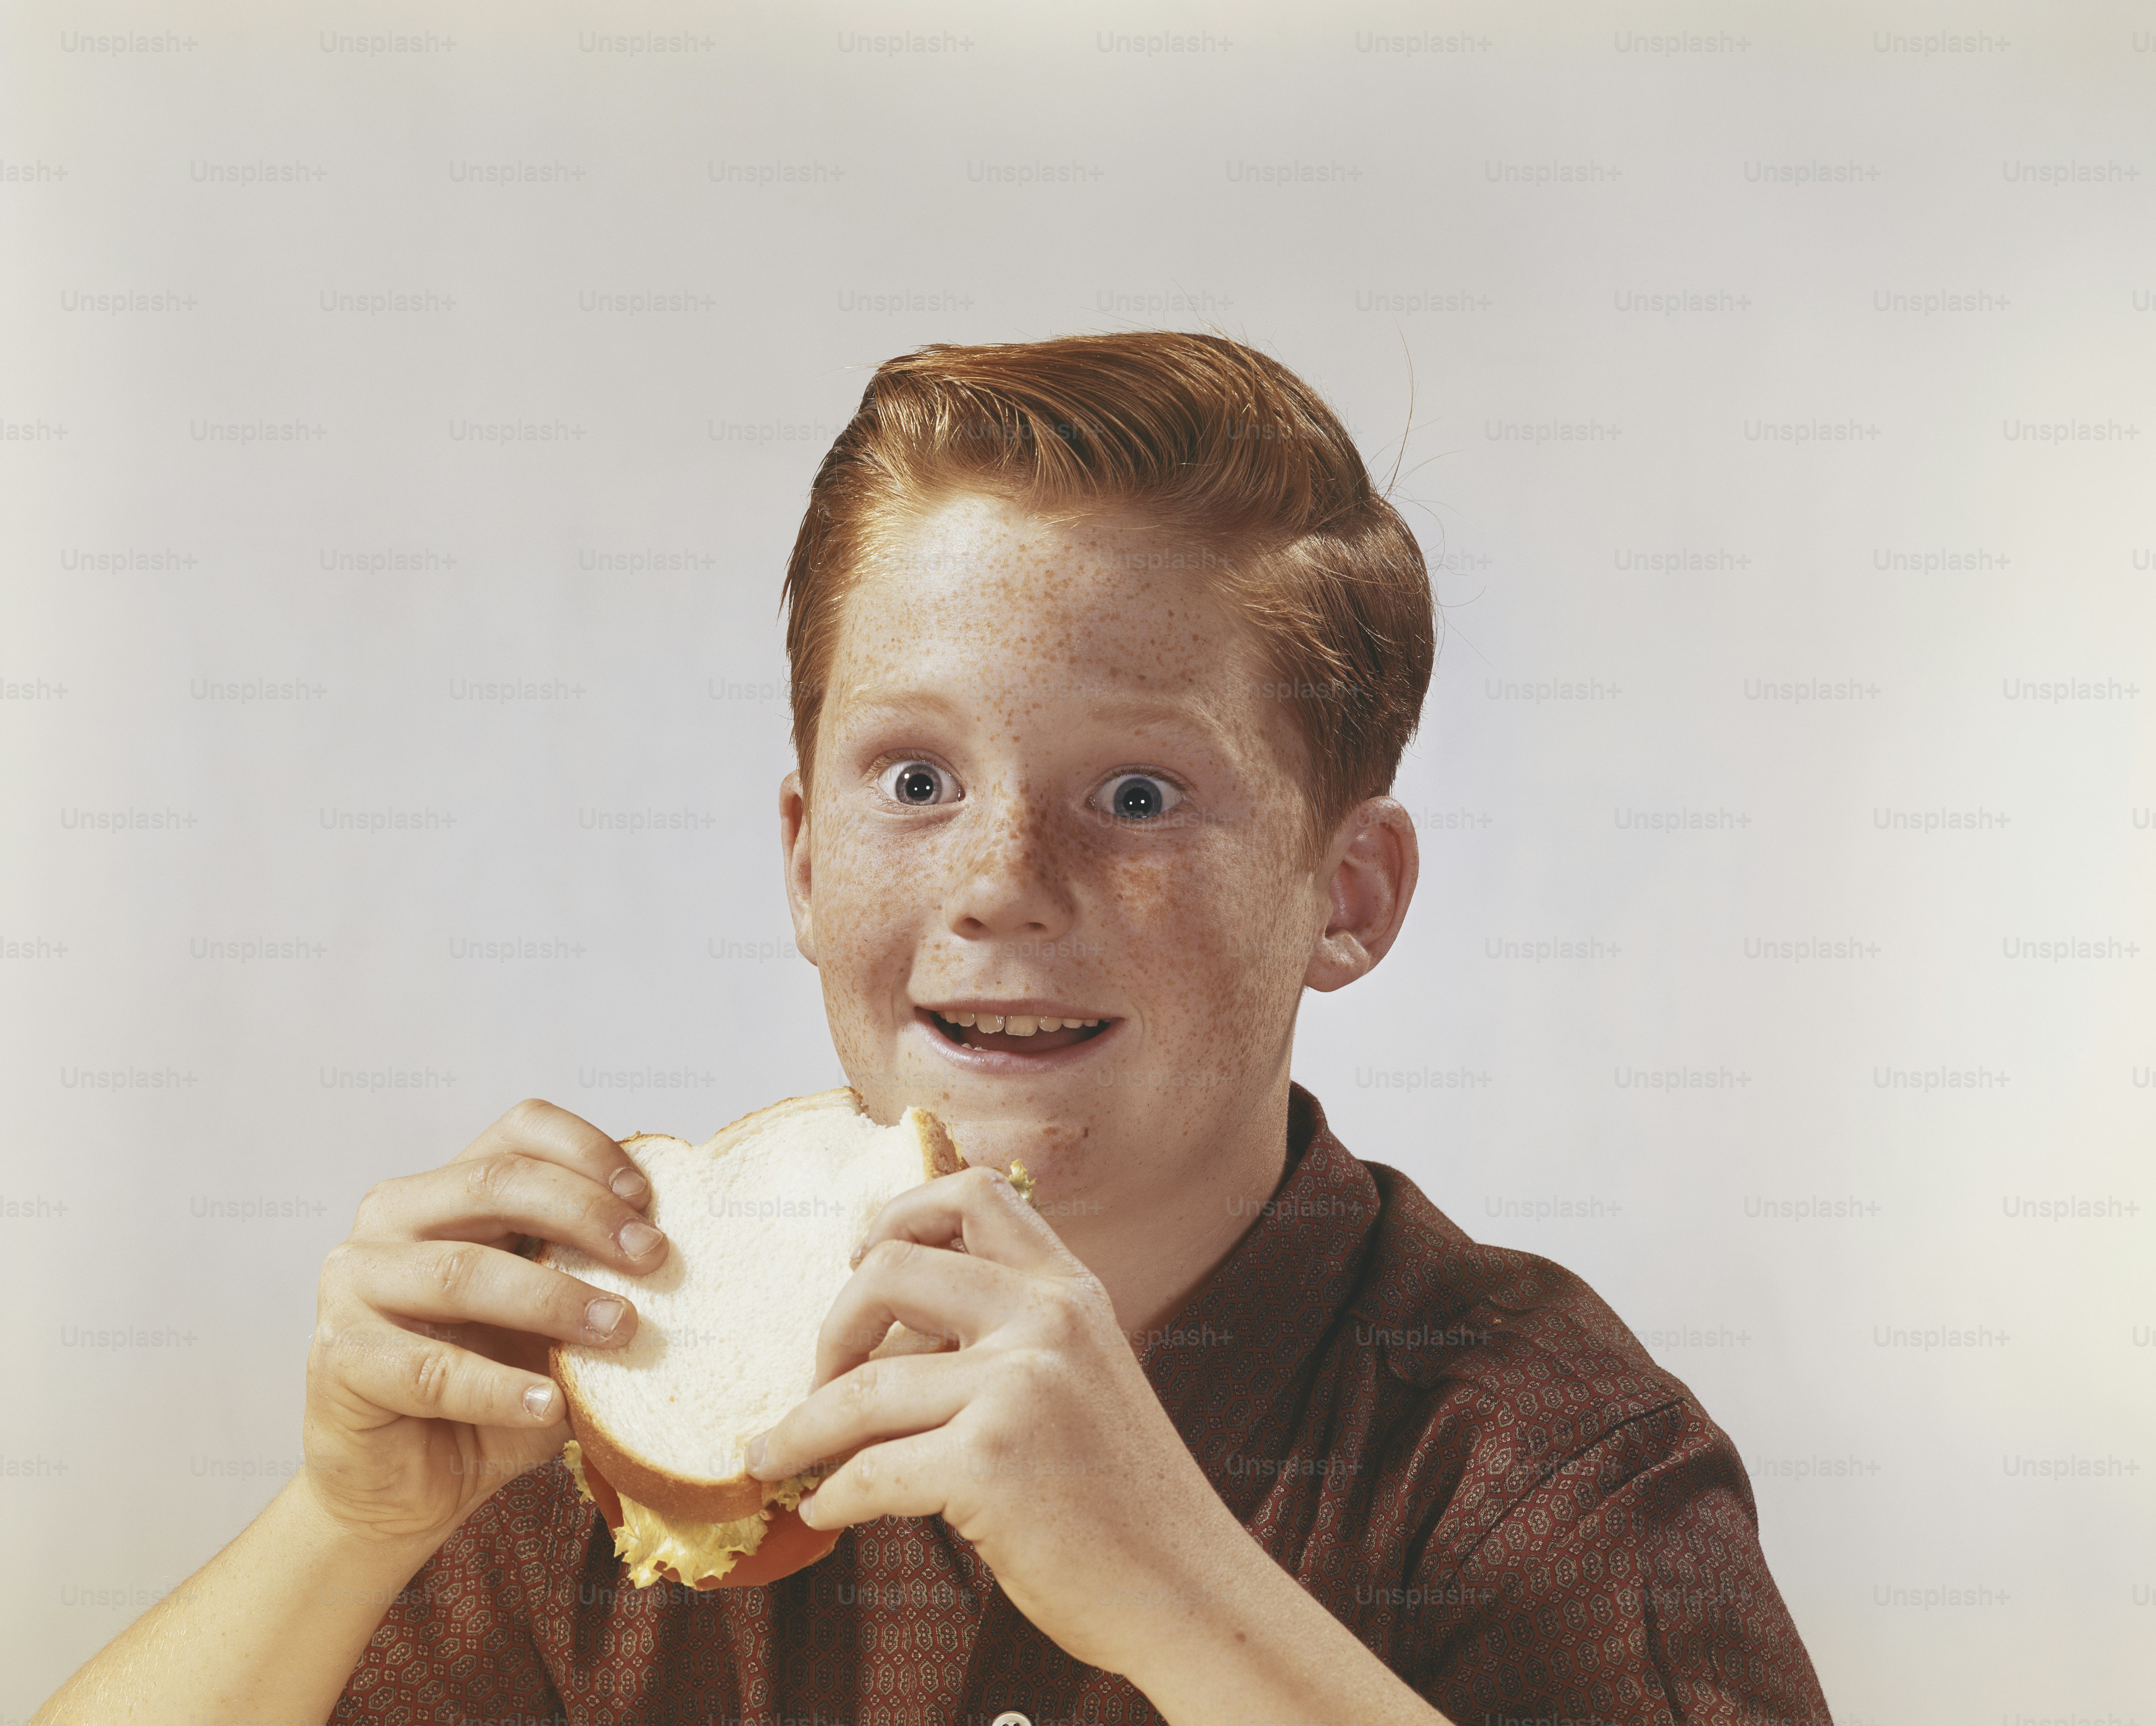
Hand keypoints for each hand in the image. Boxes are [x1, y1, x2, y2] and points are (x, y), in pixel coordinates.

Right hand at [302, 1098, 669, 1546]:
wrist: (410, 1485)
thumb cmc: (491, 1388)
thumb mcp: (552, 1320)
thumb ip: (590, 1275)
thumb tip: (675, 1252)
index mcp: (447, 1189)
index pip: (519, 1131)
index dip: (588, 1150)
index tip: (648, 1199)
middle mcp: (393, 1218)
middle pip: (496, 1183)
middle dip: (586, 1215)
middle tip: (654, 1259)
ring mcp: (355, 1284)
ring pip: (463, 1271)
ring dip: (554, 1299)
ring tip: (622, 1329)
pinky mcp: (339, 1358)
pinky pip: (431, 1368)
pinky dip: (500, 1388)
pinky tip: (553, 1405)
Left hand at [745, 1166, 1244, 1676]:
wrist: (1186, 1590)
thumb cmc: (1123, 1498)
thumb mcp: (1085, 1375)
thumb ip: (1015, 1333)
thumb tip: (885, 1333)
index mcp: (1070, 1291)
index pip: (974, 1194)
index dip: (899, 1213)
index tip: (860, 1259)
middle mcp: (1047, 1320)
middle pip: (889, 1270)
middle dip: (829, 1329)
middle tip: (818, 1384)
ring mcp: (1020, 1387)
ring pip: (860, 1388)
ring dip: (798, 1430)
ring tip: (775, 1457)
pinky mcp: (990, 1464)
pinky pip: (869, 1472)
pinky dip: (831, 1497)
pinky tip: (825, 1512)